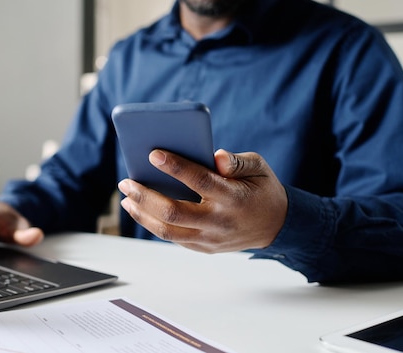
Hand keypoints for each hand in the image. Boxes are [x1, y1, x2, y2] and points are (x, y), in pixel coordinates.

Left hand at [118, 148, 287, 252]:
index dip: (176, 167)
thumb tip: (216, 156)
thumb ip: (237, 161)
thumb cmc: (261, 189)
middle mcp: (220, 221)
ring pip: (167, 230)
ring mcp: (211, 239)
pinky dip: (152, 224)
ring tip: (126, 196)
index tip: (153, 154)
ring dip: (142, 213)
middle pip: (174, 212)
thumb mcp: (258, 168)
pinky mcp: (204, 248)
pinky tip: (138, 209)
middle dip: (145, 196)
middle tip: (126, 181)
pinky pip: (172, 238)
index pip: (200, 181)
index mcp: (234, 198)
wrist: (276, 225)